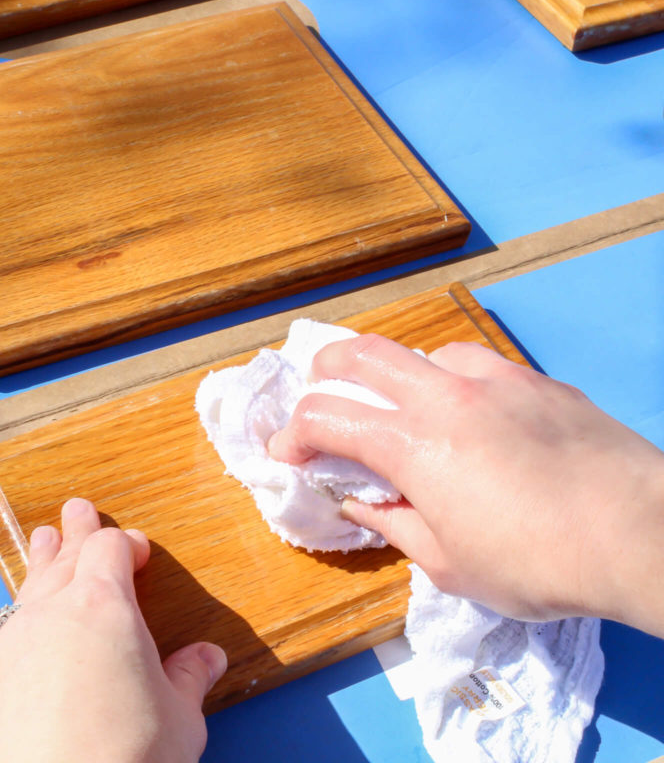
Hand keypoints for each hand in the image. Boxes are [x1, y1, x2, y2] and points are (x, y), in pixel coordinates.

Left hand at [0, 497, 226, 762]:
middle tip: (76, 511)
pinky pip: (6, 636)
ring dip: (40, 565)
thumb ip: (189, 679)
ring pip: (27, 590)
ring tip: (43, 544)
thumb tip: (206, 657)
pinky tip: (24, 630)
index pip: (109, 550)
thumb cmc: (127, 759)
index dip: (124, 543)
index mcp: (103, 607)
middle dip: (74, 533)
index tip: (136, 547)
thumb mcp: (179, 719)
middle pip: (61, 557)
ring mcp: (10, 647)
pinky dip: (22, 621)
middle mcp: (50, 615)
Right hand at [268, 334, 663, 635]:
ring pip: (422, 351)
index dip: (292, 435)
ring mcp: (495, 380)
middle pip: (362, 355)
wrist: (641, 534)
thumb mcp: (449, 564)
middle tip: (317, 392)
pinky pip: (476, 364)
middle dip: (325, 370)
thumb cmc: (538, 562)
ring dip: (394, 374)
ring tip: (400, 404)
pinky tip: (468, 409)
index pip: (326, 419)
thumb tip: (363, 504)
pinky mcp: (537, 382)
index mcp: (411, 444)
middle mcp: (445, 397)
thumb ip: (395, 525)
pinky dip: (451, 380)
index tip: (286, 454)